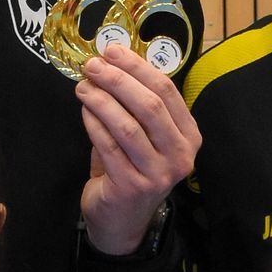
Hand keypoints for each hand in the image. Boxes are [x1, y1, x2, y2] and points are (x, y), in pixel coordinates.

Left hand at [76, 47, 200, 255]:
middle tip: (92, 66)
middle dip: (118, 80)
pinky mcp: (132, 187)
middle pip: (150, 106)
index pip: (167, 92)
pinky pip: (109, 146)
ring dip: (101, 100)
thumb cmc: (131, 169)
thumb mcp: (144, 137)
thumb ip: (135, 105)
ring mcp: (158, 174)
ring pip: (128, 126)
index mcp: (189, 136)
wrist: (122, 221)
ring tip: (83, 86)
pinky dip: (94, 124)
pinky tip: (84, 111)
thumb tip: (110, 62)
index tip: (112, 51)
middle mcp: (180, 156)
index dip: (138, 67)